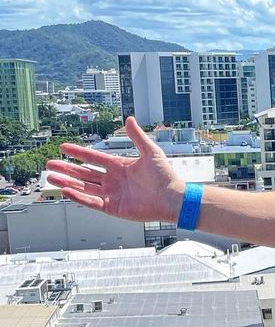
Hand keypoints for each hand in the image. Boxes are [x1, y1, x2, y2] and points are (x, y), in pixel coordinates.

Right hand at [45, 117, 185, 223]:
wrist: (172, 198)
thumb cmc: (165, 176)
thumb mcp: (150, 152)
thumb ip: (137, 137)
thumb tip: (129, 119)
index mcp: (119, 166)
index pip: (93, 158)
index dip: (78, 153)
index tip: (63, 147)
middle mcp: (113, 180)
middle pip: (84, 173)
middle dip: (67, 168)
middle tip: (50, 164)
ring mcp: (112, 194)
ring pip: (84, 187)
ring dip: (67, 182)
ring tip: (51, 178)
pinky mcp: (112, 207)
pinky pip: (91, 201)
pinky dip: (78, 196)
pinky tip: (66, 190)